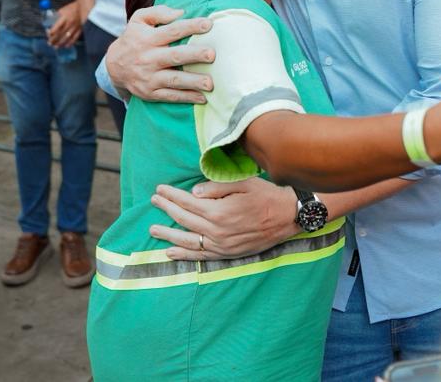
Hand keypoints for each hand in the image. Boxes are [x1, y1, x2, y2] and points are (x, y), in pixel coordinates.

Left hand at [47, 1, 81, 47]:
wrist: (84, 7)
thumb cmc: (72, 8)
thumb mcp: (62, 10)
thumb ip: (56, 17)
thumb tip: (49, 22)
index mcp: (64, 18)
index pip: (56, 27)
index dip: (51, 32)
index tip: (48, 34)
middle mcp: (69, 23)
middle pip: (60, 34)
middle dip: (54, 40)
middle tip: (50, 43)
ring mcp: (75, 27)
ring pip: (67, 38)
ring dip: (60, 43)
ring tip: (56, 47)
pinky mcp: (80, 30)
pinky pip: (74, 38)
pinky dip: (70, 43)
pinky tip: (66, 46)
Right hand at [105, 5, 215, 103]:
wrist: (114, 66)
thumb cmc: (134, 38)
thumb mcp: (139, 19)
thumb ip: (158, 12)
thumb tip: (180, 12)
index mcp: (148, 39)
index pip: (172, 31)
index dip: (190, 27)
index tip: (209, 24)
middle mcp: (148, 58)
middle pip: (174, 56)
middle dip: (194, 55)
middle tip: (212, 54)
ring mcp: (149, 77)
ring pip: (173, 80)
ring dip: (193, 82)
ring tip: (210, 83)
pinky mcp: (150, 93)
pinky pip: (170, 96)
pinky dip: (186, 98)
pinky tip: (202, 98)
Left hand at [149, 178, 299, 259]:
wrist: (287, 217)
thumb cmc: (266, 196)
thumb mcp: (243, 183)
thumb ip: (216, 187)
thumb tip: (193, 192)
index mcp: (219, 211)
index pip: (187, 202)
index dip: (171, 195)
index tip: (160, 189)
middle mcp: (217, 230)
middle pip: (184, 219)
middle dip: (166, 209)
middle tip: (154, 201)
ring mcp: (221, 245)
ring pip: (187, 240)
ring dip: (168, 235)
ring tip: (153, 229)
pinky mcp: (227, 254)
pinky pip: (200, 255)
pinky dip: (184, 255)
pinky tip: (170, 252)